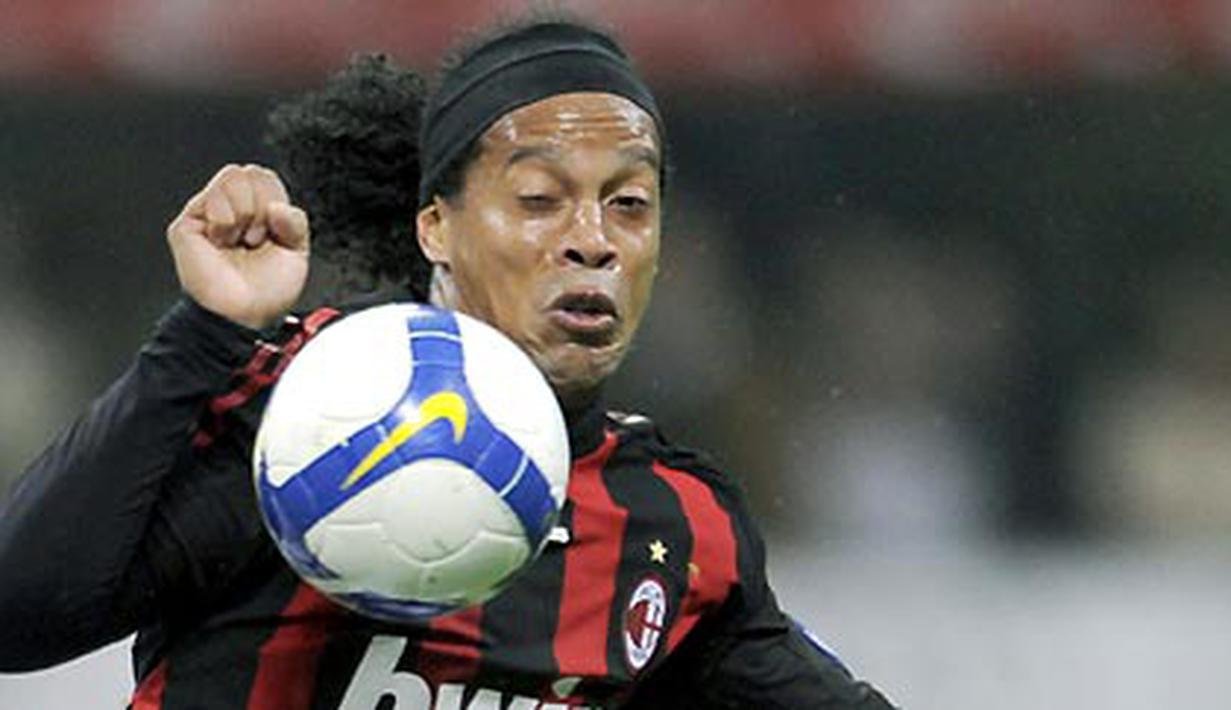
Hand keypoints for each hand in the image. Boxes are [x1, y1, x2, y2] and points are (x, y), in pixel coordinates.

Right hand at [166, 164, 309, 329]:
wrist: (245, 315)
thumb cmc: (267, 291)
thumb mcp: (297, 252)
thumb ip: (295, 221)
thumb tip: (276, 207)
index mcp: (256, 211)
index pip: (265, 177)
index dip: (276, 200)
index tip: (274, 233)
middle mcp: (230, 208)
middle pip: (251, 172)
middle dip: (263, 206)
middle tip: (256, 238)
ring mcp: (207, 212)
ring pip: (232, 176)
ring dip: (246, 213)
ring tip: (240, 241)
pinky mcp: (188, 223)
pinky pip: (215, 197)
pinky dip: (227, 221)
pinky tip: (222, 243)